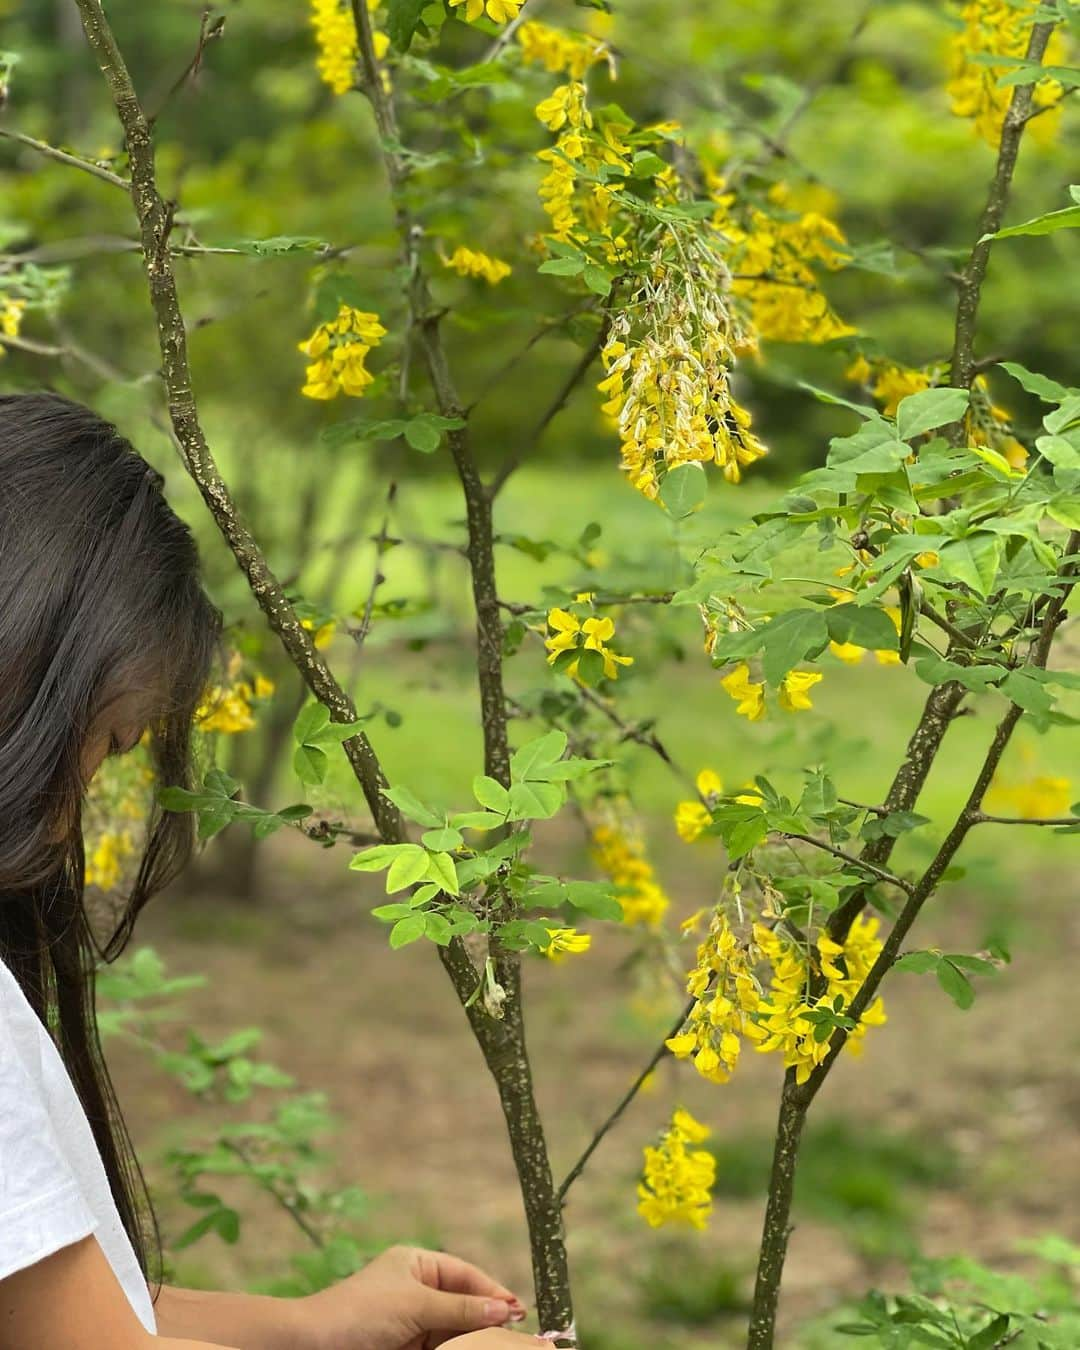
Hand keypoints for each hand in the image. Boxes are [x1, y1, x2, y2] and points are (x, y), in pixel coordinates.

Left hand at [300, 1244, 527, 1349]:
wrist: (315, 1346)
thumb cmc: (361, 1313)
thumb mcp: (416, 1305)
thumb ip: (460, 1308)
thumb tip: (504, 1308)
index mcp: (417, 1264)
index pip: (465, 1274)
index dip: (492, 1291)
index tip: (518, 1309)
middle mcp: (417, 1289)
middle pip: (464, 1302)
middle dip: (488, 1316)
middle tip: (519, 1331)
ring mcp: (412, 1320)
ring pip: (455, 1329)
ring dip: (475, 1336)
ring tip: (502, 1343)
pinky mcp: (408, 1346)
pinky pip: (442, 1345)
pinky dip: (458, 1348)